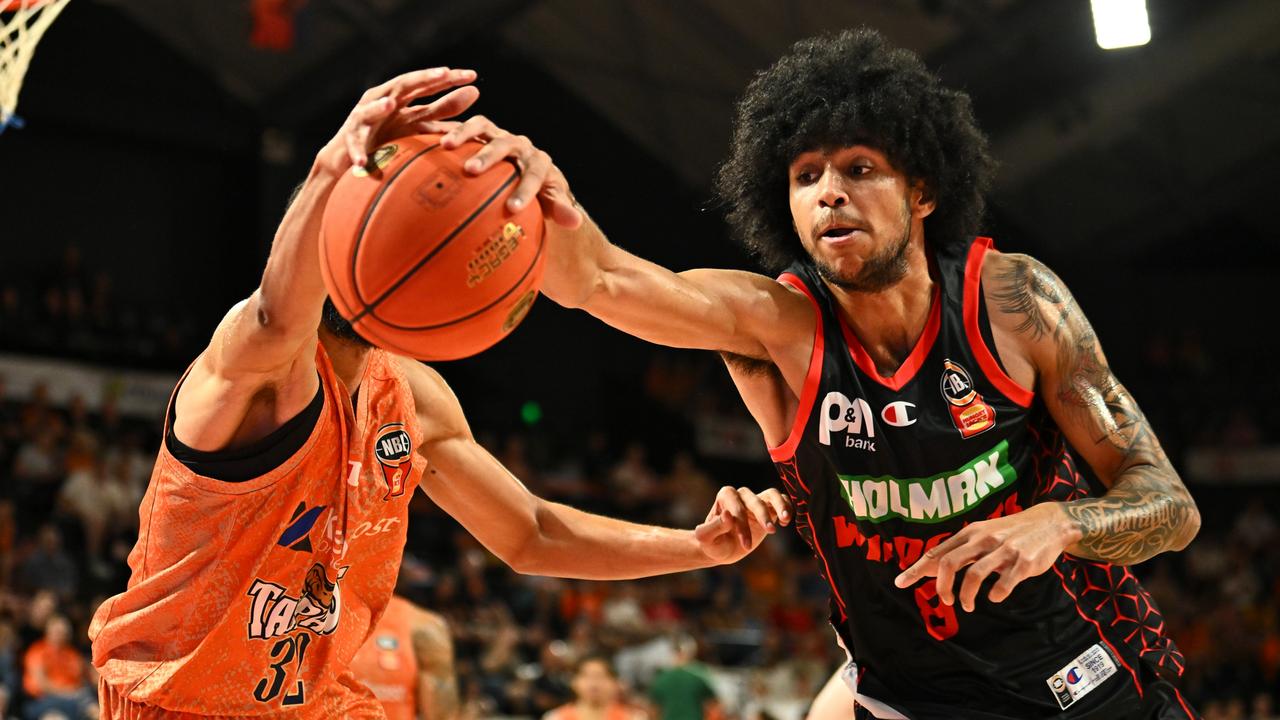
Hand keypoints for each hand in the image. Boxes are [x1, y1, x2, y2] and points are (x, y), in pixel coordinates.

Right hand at [316, 67, 480, 175]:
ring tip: (390, 105)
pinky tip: (363, 162)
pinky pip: (353, 145)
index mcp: (401, 97)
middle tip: (444, 73)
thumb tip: (474, 92)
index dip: (448, 78)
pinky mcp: (349, 139)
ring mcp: (362, 119)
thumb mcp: (418, 122)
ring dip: (378, 107)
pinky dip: (358, 152)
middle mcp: (381, 100)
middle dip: (422, 79)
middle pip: (402, 85)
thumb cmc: (389, 136)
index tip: (472, 76)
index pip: (427, 83)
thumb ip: (443, 109)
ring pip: (369, 110)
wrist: (352, 156)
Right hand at [439, 117, 583, 228]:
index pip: (535, 172)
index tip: (513, 208)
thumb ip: (559, 209)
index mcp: (538, 161)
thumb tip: (574, 222)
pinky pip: (459, 127)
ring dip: (464, 134)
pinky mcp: (476, 134)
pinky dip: (443, 129)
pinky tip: (421, 137)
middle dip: (489, 156)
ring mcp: (496, 136)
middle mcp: (517, 144)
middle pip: (504, 144)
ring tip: (445, 146)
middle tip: (472, 171)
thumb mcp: (550, 202)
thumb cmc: (539, 193)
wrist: (525, 172)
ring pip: (481, 127)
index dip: (526, 188)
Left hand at [694, 486, 792, 563]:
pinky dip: (787, 507)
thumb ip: (714, 527)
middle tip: (770, 532)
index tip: (746, 546)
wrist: (722, 548)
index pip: (737, 508)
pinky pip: (782, 500)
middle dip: (762, 516)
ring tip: (785, 519)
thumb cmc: (713, 543)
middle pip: (755, 500)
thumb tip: (727, 515)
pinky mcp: (769, 508)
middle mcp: (741, 495)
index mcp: (725, 497)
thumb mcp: (707, 539)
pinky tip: (785, 522)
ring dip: (780, 505)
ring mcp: (756, 500)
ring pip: (771, 494)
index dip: (742, 525)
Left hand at [893, 502, 1076, 611]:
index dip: (916, 568)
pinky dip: (995, 594)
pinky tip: (994, 597)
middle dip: (942, 587)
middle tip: (946, 601)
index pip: (937, 552)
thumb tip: (927, 568)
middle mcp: (983, 539)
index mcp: (970, 533)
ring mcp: (1004, 550)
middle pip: (949, 563)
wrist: (1049, 523)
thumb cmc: (1008, 533)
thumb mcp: (981, 535)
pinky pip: (1004, 584)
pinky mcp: (1023, 563)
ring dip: (966, 596)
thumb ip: (958, 551)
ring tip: (967, 605)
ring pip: (974, 575)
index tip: (900, 582)